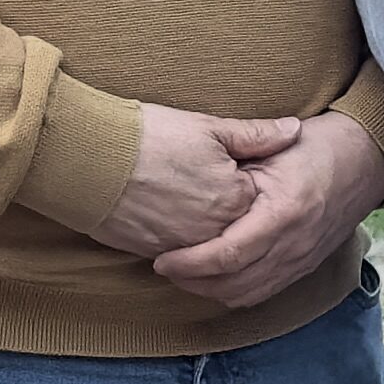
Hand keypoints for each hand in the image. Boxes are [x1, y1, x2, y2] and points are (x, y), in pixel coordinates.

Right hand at [103, 105, 292, 261]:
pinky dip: (182, 244)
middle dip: (232, 213)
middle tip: (211, 189)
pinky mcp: (155, 253)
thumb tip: (294, 131)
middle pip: (236, 228)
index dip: (249, 183)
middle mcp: (215, 230)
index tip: (236, 171)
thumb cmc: (148, 136)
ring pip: (210, 247)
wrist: (89, 159)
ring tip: (191, 203)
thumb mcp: (208, 127)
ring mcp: (185, 246)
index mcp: (234, 198)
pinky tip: (171, 218)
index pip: (259, 201)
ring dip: (208, 233)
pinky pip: (181, 256)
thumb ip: (256, 135)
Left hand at [153, 111, 383, 311]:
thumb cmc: (315, 147)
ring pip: (246, 294)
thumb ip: (234, 171)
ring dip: (210, 290)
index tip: (163, 257)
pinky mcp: (304, 267)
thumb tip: (191, 191)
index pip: (228, 255)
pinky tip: (213, 278)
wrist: (363, 160)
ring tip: (183, 274)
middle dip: (192, 282)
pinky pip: (263, 293)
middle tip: (164, 267)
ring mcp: (302, 260)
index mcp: (283, 213)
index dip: (190, 263)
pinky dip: (233, 291)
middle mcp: (294, 245)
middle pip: (233, 284)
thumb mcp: (272, 149)